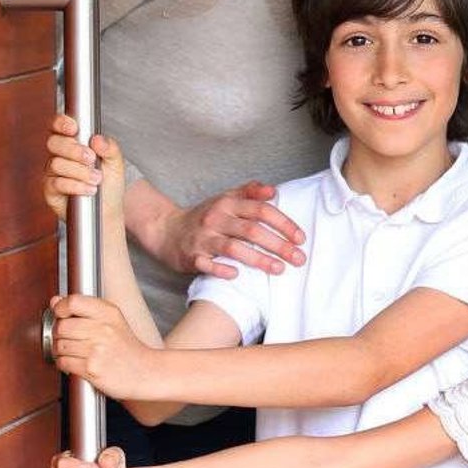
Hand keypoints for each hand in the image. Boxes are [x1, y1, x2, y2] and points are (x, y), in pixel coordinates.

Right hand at [43, 115, 125, 221]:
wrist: (108, 210)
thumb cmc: (109, 183)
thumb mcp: (116, 163)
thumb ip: (110, 148)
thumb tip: (97, 139)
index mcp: (73, 143)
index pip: (58, 126)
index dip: (61, 123)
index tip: (74, 128)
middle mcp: (59, 155)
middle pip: (54, 143)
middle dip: (74, 150)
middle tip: (91, 159)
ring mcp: (53, 173)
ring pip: (56, 164)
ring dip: (79, 171)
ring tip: (96, 179)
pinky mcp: (50, 190)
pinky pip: (56, 183)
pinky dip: (75, 185)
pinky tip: (89, 189)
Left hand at [52, 294, 158, 399]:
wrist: (145, 373)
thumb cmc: (127, 348)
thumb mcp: (112, 321)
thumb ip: (83, 309)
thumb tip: (55, 301)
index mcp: (108, 313)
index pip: (73, 302)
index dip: (60, 308)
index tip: (60, 314)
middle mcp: (103, 329)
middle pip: (62, 326)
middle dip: (58, 334)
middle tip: (66, 337)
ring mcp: (97, 349)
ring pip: (60, 345)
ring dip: (60, 350)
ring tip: (72, 351)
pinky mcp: (91, 368)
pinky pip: (64, 362)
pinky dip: (64, 363)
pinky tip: (74, 362)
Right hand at [160, 182, 306, 279]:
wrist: (166, 230)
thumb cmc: (205, 216)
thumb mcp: (226, 198)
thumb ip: (250, 192)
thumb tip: (274, 191)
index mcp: (228, 203)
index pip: (261, 210)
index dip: (283, 224)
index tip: (300, 238)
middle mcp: (216, 218)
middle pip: (252, 230)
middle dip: (278, 245)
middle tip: (299, 259)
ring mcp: (203, 238)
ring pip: (233, 248)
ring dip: (259, 259)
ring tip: (279, 269)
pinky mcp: (191, 256)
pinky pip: (207, 264)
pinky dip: (222, 269)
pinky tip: (238, 276)